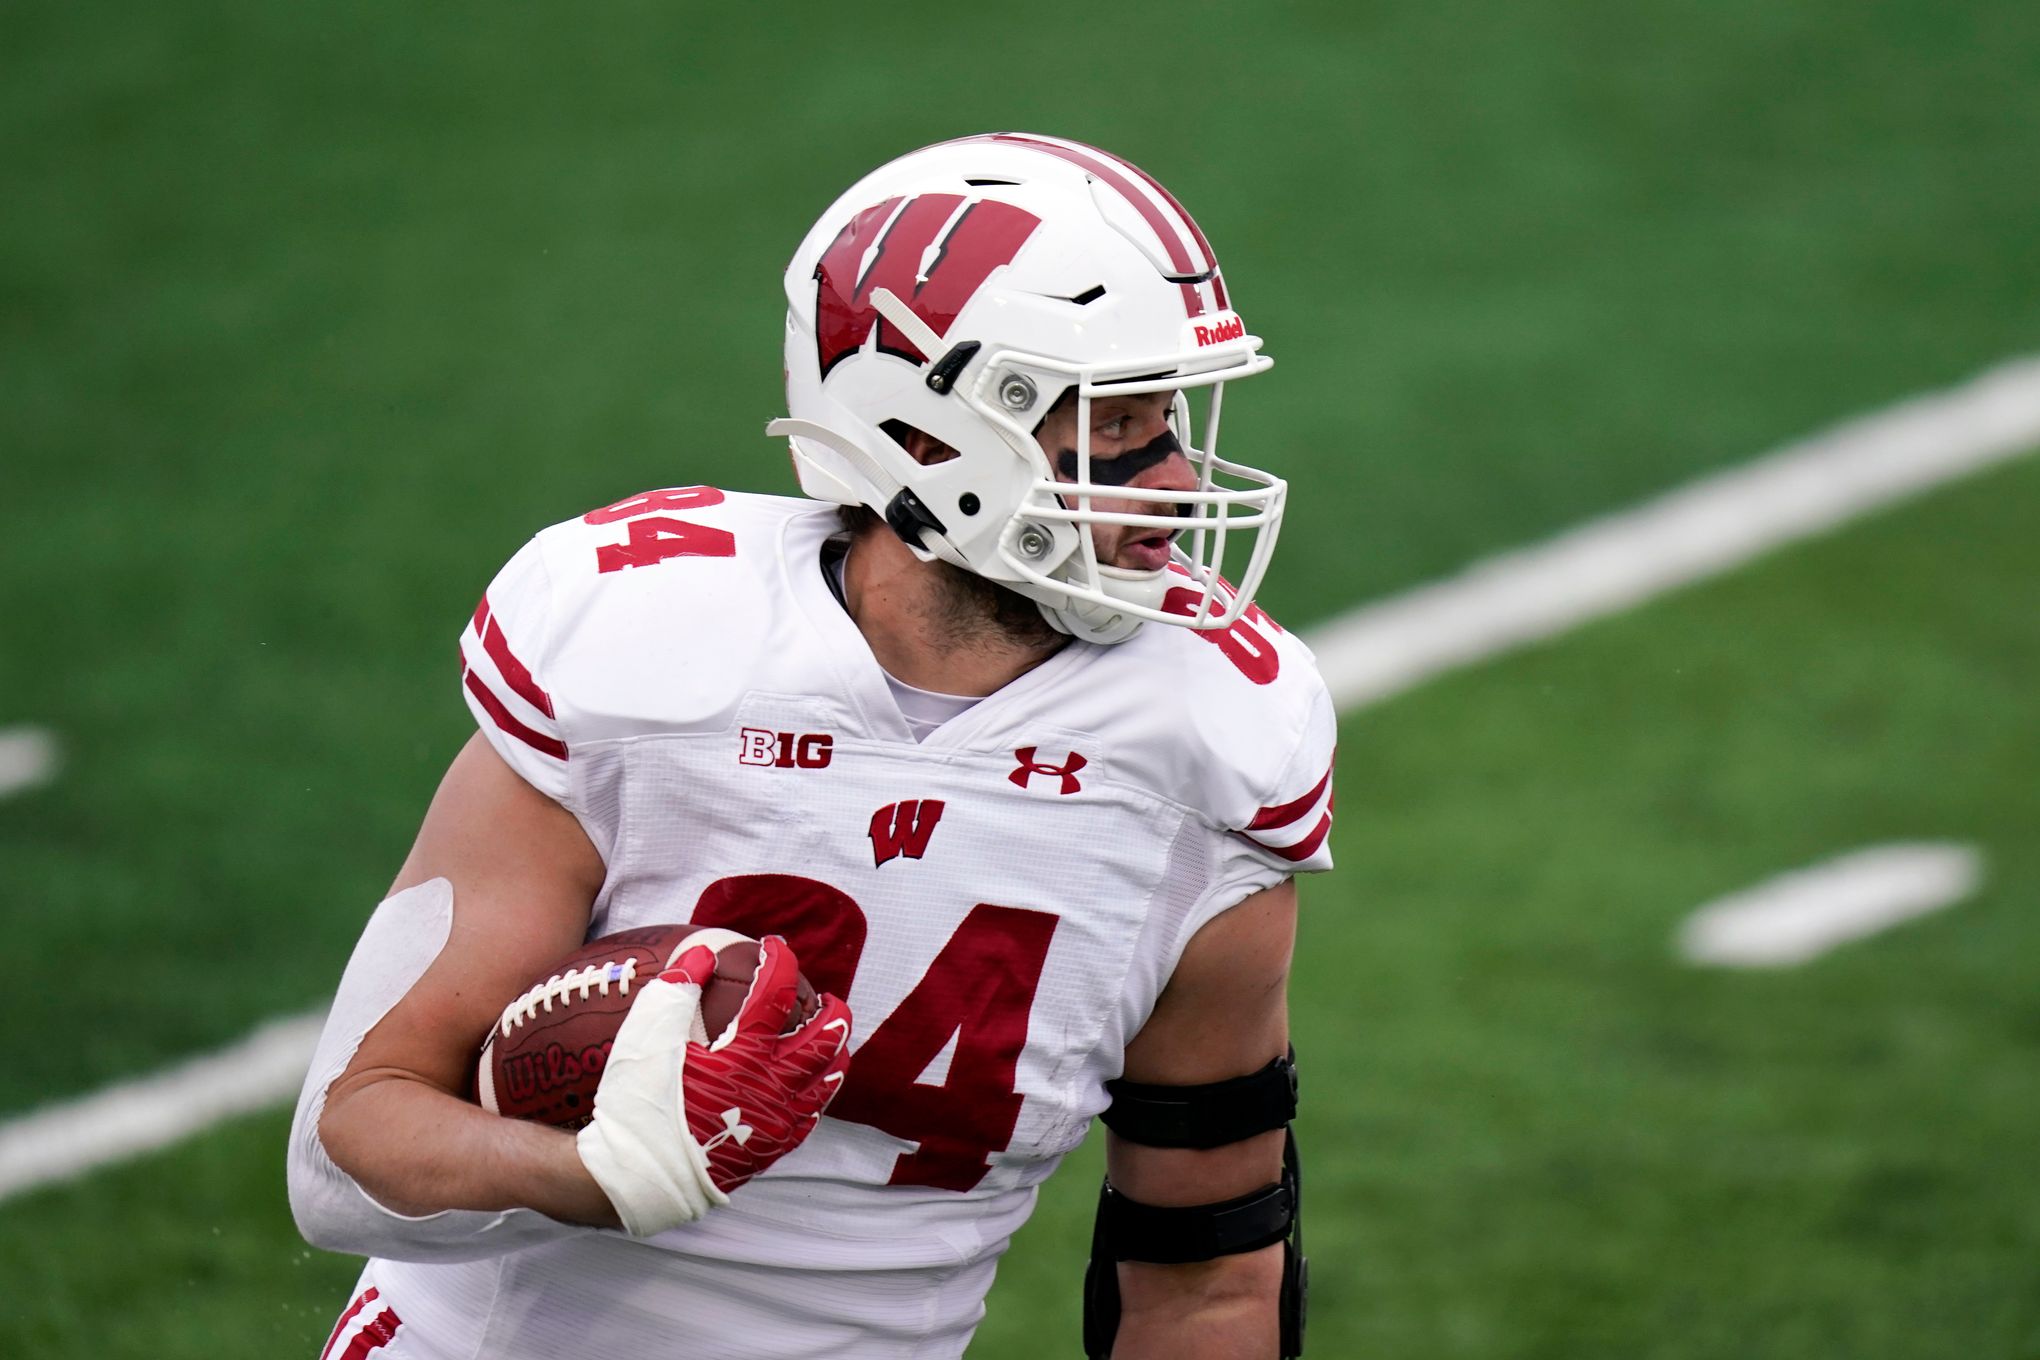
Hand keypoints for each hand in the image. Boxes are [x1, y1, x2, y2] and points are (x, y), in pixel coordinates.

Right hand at [576, 934, 851, 1235]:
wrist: (633, 1177)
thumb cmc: (637, 1105)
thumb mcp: (647, 1036)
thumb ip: (676, 988)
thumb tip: (704, 955)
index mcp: (744, 1055)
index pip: (775, 995)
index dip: (778, 963)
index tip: (773, 946)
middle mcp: (772, 1088)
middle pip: (823, 1040)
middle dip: (831, 1011)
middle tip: (825, 996)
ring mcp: (776, 1122)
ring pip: (826, 1081)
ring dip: (833, 1051)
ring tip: (831, 1037)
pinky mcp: (770, 1149)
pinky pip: (811, 1116)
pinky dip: (818, 1092)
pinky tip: (811, 1086)